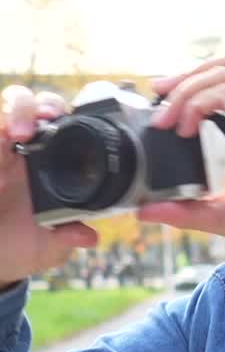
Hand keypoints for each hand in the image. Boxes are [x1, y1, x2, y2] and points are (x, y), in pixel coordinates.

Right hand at [0, 86, 97, 288]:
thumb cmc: (16, 247)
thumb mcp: (46, 247)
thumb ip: (67, 238)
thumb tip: (90, 235)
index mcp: (48, 165)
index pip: (61, 126)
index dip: (68, 117)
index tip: (72, 124)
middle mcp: (22, 151)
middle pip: (34, 106)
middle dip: (41, 104)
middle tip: (46, 120)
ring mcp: (0, 150)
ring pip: (8, 106)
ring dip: (17, 109)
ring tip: (19, 131)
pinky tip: (2, 142)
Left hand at [138, 56, 224, 250]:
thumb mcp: (223, 208)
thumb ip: (187, 207)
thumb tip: (148, 211)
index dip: (196, 80)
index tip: (166, 100)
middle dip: (186, 77)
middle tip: (159, 99)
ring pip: (223, 72)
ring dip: (187, 90)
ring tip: (168, 119)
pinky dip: (198, 102)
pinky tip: (186, 125)